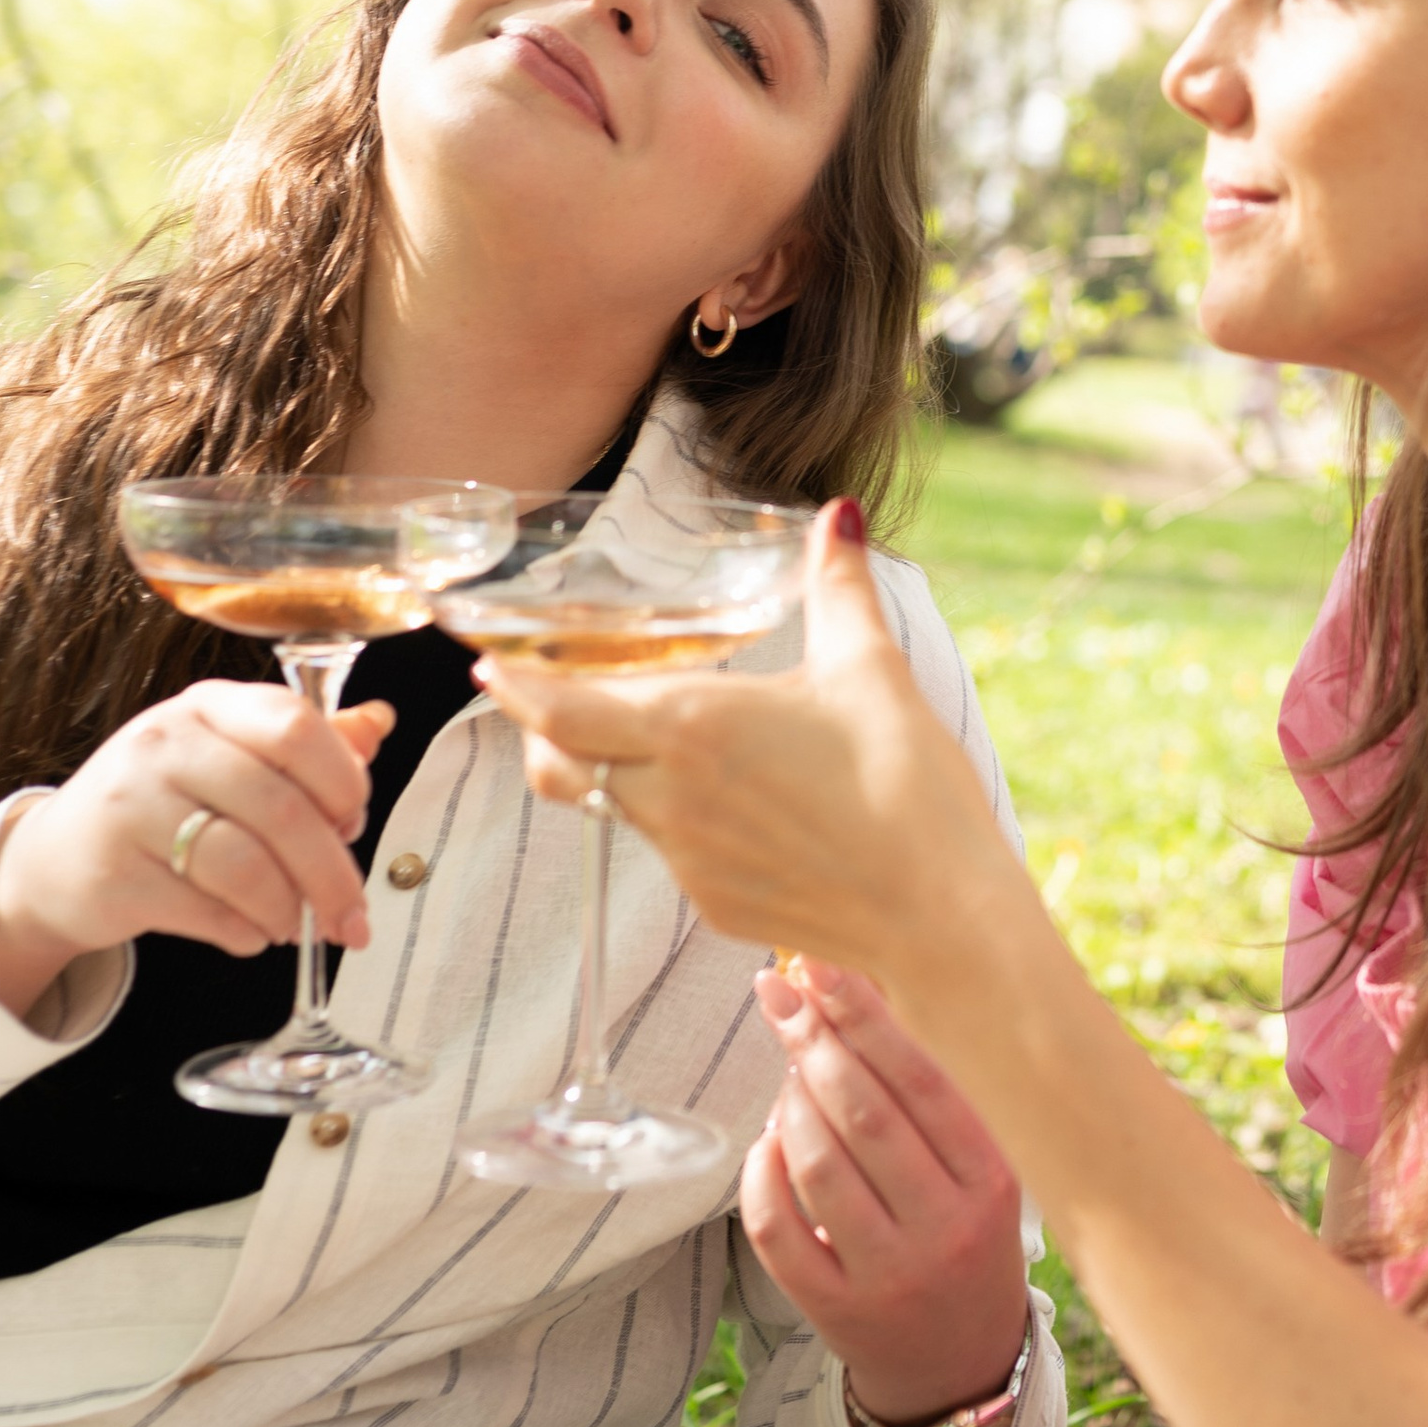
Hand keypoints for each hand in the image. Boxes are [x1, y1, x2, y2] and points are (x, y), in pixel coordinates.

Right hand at [0, 684, 388, 1022]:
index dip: (342, 781)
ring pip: (245, 865)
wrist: (54, 862)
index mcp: (208, 706)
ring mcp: (132, 805)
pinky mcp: (114, 871)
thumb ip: (306, 746)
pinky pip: (205, 910)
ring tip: (292, 926)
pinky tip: (250, 934)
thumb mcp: (228, 759)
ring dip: (287, 909)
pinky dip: (244, 932)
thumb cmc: (163, 805)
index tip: (354, 824)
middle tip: (351, 916)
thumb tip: (378, 724)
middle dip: (331, 873)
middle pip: (281, 807)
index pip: (295, 726)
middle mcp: (165, 743)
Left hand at [472, 503, 1027, 1015]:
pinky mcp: (715, 904)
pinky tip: (737, 803)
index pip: (563, 709)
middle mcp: (671, 798)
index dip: (517, 687)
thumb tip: (841, 514)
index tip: (487, 664)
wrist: (940, 912)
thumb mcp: (872, 669)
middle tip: (550, 698)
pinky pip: (668, 852)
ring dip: (613, 770)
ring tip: (661, 740)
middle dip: (544, 730)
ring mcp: (687, 862)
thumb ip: (839, 587)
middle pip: (561, 765)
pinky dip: (674, 818)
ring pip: (614, 807)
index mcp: (694, 727)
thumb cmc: (907, 787)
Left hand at [744, 956, 1030, 1426]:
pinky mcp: (836, 1311)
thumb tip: (858, 987)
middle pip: (865, 1117)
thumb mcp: (979, 1166)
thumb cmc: (967, 1235)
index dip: (866, 1017)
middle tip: (781, 997)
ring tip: (789, 1074)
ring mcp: (889, 1275)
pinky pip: (777, 1230)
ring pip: (818, 1168)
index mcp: (993, 1180)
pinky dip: (760, 1174)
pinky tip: (766, 1144)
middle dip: (813, 1044)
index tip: (820, 966)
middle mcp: (946, 1229)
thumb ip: (933, 1090)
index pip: (924, 1082)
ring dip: (789, 1104)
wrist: (961, 1362)